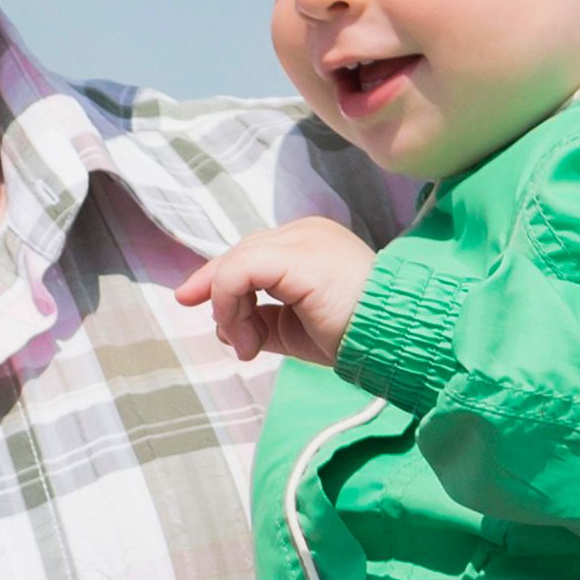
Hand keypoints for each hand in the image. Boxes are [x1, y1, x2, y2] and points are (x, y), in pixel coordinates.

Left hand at [175, 221, 376, 366]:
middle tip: (230, 338)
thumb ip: (259, 322)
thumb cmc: (352, 334)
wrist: (390, 338)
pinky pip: (240, 271)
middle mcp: (303, 232)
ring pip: (236, 263)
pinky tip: (246, 337)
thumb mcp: (293, 330)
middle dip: (218, 294)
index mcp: (308, 243)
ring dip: (229, 310)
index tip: (190, 300)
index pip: (250, 255)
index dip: (218, 279)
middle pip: (239, 255)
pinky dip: (230, 303)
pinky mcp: (296, 254)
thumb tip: (223, 327)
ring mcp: (301, 238)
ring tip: (248, 347)